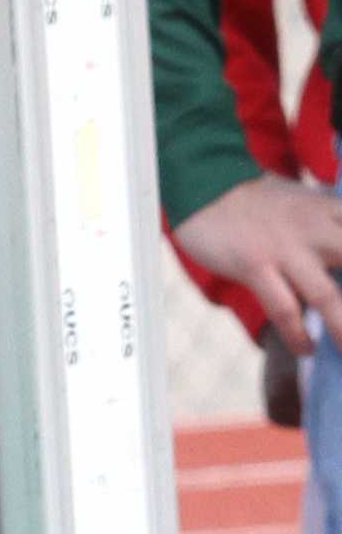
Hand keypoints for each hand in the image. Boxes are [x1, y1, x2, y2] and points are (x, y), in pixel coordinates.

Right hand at [174, 167, 341, 347]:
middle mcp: (314, 229)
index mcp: (330, 211)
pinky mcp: (256, 264)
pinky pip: (284, 308)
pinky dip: (299, 335)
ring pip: (328, 297)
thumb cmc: (259, 201)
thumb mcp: (305, 204)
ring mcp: (285, 248)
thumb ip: (333, 226)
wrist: (203, 184)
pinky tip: (307, 349)